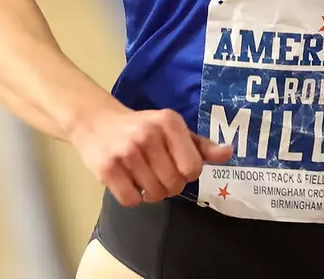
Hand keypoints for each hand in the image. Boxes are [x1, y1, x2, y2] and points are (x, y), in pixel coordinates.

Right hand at [69, 106, 234, 207]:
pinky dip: (133, 197)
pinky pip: (132, 200)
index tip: (176, 165)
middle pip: (175, 185)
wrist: (96, 122)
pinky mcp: (108, 168)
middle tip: (158, 173)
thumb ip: (201, 145)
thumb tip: (228, 154)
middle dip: (170, 185)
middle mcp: (149, 134)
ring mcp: (127, 152)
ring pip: (154, 195)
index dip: (187, 173)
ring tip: (143, 176)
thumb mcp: (172, 129)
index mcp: (169, 122)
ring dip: (152, 192)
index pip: (193, 168)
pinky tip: (128, 181)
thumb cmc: (141, 128)